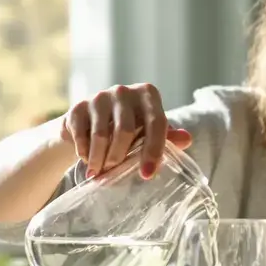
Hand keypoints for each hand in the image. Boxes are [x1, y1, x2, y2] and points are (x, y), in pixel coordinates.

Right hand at [62, 83, 192, 178]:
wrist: (89, 124)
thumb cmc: (127, 129)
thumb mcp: (149, 131)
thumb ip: (167, 136)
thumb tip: (187, 139)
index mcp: (147, 95)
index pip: (156, 122)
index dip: (154, 150)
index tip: (147, 175)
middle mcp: (124, 91)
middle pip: (125, 131)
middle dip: (119, 158)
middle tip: (114, 174)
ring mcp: (99, 97)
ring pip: (101, 136)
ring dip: (100, 160)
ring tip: (99, 174)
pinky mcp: (78, 106)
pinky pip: (81, 136)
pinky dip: (84, 154)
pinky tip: (87, 160)